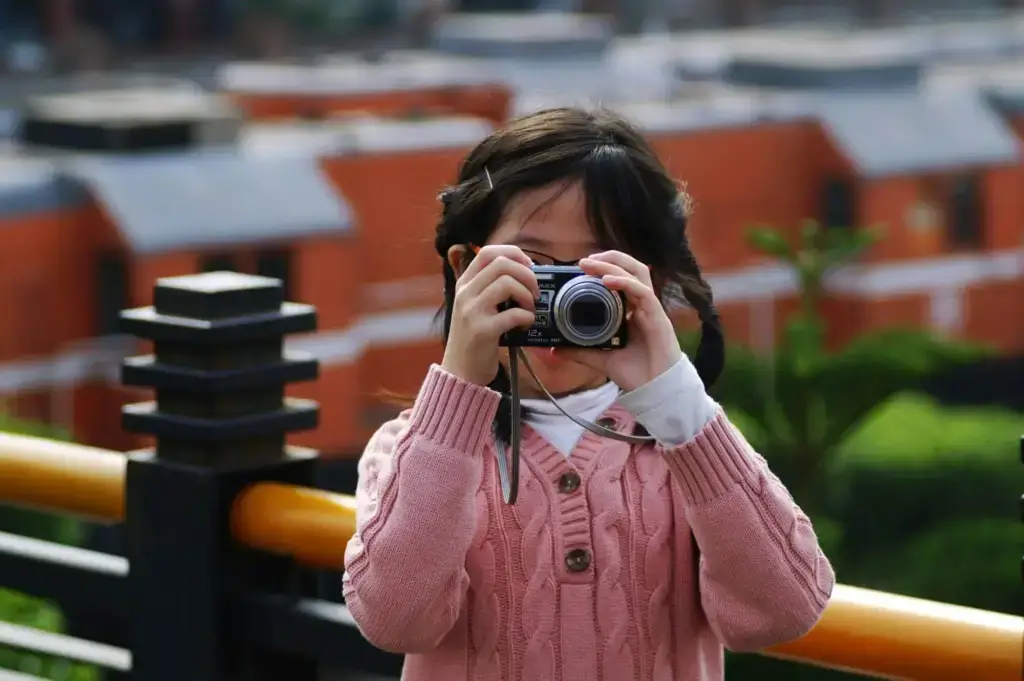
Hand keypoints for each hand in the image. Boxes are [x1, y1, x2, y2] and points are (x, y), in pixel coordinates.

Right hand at [441, 245, 538, 386]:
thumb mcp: (474, 307)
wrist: (459, 372)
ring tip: (529, 309)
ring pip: (507, 284)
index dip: (513, 253)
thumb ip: (490, 288)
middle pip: (502, 264)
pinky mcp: (482, 331)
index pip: (487, 252)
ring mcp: (472, 311)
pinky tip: (525, 325)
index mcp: (464, 284)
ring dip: (527, 295)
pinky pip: (513, 314)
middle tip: (535, 292)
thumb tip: (525, 272)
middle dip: (527, 274)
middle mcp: (465, 293)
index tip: (529, 265)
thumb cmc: (473, 339)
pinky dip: (527, 317)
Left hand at [555, 251, 681, 391]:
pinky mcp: (657, 316)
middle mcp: (641, 305)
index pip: (620, 278)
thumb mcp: (601, 358)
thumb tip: (555, 348)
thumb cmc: (636, 372)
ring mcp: (650, 308)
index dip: (603, 269)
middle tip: (583, 261)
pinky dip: (624, 283)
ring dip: (614, 264)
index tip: (579, 268)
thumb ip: (580, 351)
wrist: (657, 390)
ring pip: (637, 273)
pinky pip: (642, 292)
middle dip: (609, 258)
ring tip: (591, 263)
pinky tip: (607, 281)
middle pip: (631, 268)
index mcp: (630, 310)